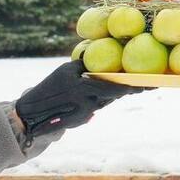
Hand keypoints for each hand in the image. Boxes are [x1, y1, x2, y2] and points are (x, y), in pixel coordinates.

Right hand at [15, 60, 145, 139]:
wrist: (33, 111)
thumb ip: (87, 65)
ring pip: (105, 101)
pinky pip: (96, 107)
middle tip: (145, 86)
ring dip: (113, 95)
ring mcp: (86, 114)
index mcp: (85, 87)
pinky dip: (99, 100)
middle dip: (128, 90)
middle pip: (113, 96)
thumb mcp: (68, 70)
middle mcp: (88, 103)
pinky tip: (98, 96)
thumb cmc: (51, 85)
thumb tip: (105, 58)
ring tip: (127, 87)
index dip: (131, 88)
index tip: (145, 86)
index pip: (113, 89)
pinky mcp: (82, 120)